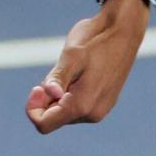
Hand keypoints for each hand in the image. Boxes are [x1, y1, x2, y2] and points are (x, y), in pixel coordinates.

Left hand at [25, 0, 148, 133]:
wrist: (123, 30)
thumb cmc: (95, 39)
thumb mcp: (71, 55)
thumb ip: (58, 78)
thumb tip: (50, 94)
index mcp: (82, 105)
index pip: (44, 124)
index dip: (32, 107)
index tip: (37, 86)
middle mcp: (93, 114)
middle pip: (54, 118)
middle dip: (46, 100)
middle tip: (53, 73)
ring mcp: (101, 109)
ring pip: (66, 112)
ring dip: (58, 96)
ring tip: (70, 70)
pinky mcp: (105, 102)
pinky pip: (78, 107)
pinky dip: (70, 94)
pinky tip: (79, 73)